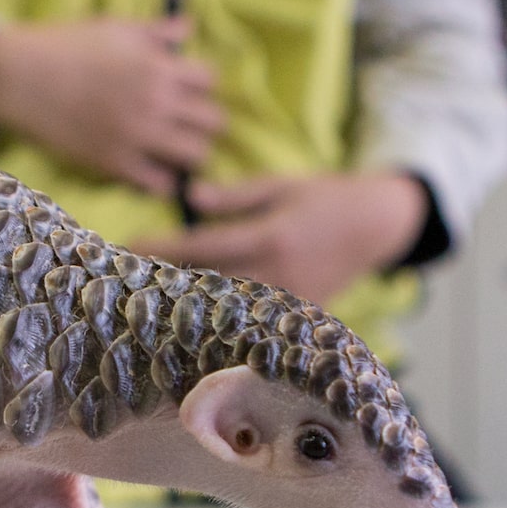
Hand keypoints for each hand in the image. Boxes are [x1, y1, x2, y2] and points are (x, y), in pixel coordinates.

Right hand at [0, 18, 224, 195]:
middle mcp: (154, 102)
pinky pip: (159, 184)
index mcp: (157, 65)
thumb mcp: (114, 28)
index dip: (199, 85)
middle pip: (213, 122)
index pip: (210, 81)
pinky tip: (148, 168)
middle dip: (202, 121)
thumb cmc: (65, 46)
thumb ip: (156, 31)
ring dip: (188, 152)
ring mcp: (136, 135)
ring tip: (172, 149)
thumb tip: (190, 27)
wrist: (18, 77)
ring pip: (196, 156)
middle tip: (184, 123)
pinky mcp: (114, 163)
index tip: (184, 89)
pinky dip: (160, 179)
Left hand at [136, 172, 427, 305]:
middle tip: (128, 285)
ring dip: (192, 308)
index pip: (205, 246)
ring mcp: (291, 300)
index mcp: (271, 236)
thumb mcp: (283, 185)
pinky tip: (197, 321)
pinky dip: (226, 320)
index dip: (166, 248)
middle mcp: (279, 274)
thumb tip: (189, 199)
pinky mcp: (301, 316)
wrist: (378, 226)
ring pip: (230, 311)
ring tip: (151, 306)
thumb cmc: (327, 197)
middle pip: (210, 286)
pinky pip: (255, 322)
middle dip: (169, 285)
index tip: (132, 248)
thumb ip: (236, 196)